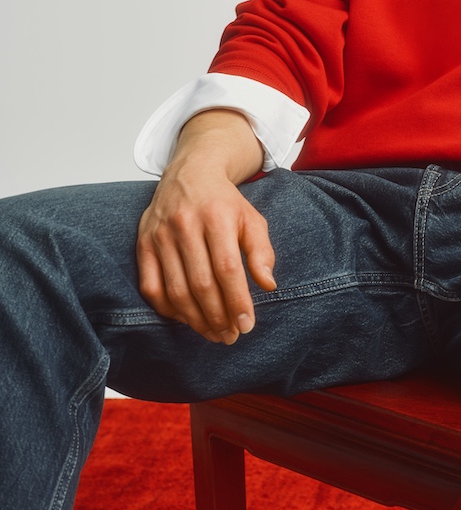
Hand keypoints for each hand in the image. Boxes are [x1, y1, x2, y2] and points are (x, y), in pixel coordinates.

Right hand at [136, 110, 275, 342]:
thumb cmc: (225, 202)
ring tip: (214, 333)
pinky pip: (151, 287)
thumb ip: (262, 251)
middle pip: (200, 283)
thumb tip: (268, 285)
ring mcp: (160, 235)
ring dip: (195, 319)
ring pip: (176, 290)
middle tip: (231, 336)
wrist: (190, 174)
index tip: (247, 325)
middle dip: (218, 317)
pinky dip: (169, 309)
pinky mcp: (143, 245)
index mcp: (216, 216)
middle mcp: (184, 225)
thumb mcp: (252, 219)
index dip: (237, 301)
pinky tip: (187, 318)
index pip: (226, 268)